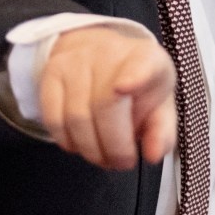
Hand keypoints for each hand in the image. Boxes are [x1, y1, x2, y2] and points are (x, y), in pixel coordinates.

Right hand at [38, 26, 176, 169]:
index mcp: (147, 58)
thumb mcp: (159, 105)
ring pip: (76, 117)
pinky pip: (54, 119)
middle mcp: (110, 52)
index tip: (123, 88)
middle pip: (105, 106)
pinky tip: (81, 144)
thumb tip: (154, 154)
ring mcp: (77, 60)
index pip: (143, 64)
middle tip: (122, 162)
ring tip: (103, 157)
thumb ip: (161, 131)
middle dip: (114, 146)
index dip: (134, 77)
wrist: (100, 56)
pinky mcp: (52, 72)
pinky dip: (68, 142)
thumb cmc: (136, 87)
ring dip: (90, 149)